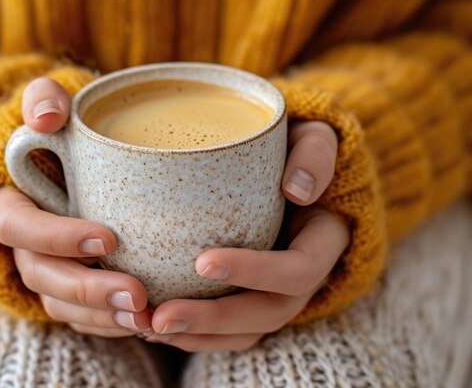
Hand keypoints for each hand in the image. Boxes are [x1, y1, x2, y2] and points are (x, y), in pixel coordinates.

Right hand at [0, 78, 151, 337]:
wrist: (69, 160)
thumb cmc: (63, 133)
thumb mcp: (50, 102)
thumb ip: (43, 97)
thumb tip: (46, 117)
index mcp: (10, 203)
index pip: (18, 228)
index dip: (57, 238)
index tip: (108, 238)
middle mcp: (23, 244)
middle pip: (42, 277)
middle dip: (88, 289)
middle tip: (136, 294)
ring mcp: (46, 269)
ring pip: (62, 305)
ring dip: (102, 316)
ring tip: (148, 318)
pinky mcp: (69, 286)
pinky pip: (81, 316)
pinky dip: (108, 323)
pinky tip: (146, 323)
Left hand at [147, 121, 349, 351]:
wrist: (285, 169)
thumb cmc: (293, 148)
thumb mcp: (313, 135)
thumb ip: (314, 152)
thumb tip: (297, 189)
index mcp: (323, 240)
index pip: (298, 269)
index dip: (255, 272)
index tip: (202, 262)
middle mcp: (304, 276)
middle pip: (268, 313)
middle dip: (215, 320)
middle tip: (161, 316)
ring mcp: (278, 291)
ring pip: (246, 332)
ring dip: (198, 335)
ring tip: (149, 329)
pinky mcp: (252, 297)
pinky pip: (229, 331)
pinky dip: (194, 335)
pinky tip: (153, 328)